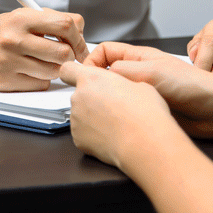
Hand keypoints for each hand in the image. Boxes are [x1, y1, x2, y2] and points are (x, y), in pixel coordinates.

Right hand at [0, 8, 88, 90]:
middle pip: (63, 53)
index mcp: (21, 18)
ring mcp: (8, 62)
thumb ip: (53, 19)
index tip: (79, 44)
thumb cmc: (1, 31)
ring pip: (53, 71)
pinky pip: (40, 85)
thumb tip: (81, 32)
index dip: (78, 37)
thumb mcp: (24, 15)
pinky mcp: (5, 82)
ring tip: (43, 60)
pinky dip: (41, 79)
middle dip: (69, 55)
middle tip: (66, 55)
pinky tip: (30, 70)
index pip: (65, 25)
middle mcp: (13, 40)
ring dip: (55, 68)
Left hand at [60, 60, 178, 170]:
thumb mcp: (140, 83)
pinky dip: (94, 133)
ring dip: (94, 116)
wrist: (143, 143)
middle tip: (113, 105)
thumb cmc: (144, 113)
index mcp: (92, 79)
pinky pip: (84, 132)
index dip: (73, 72)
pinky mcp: (78, 139)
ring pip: (82, 114)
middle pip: (79, 94)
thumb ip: (121, 82)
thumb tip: (123, 87)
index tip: (81, 77)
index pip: (68, 69)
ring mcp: (76, 119)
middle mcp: (79, 97)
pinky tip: (112, 135)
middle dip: (92, 98)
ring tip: (116, 122)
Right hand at [83, 42, 212, 137]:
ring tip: (105, 110)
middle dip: (96, 83)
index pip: (105, 51)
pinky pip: (126, 112)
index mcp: (140, 57)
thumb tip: (97, 74)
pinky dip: (119, 116)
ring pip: (116, 95)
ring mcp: (144, 93)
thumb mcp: (151, 71)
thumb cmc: (191, 86)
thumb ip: (122, 70)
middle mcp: (140, 73)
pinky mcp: (148, 112)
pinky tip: (120, 122)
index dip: (92, 61)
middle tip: (90, 96)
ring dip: (108, 102)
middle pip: (107, 74)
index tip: (86, 77)